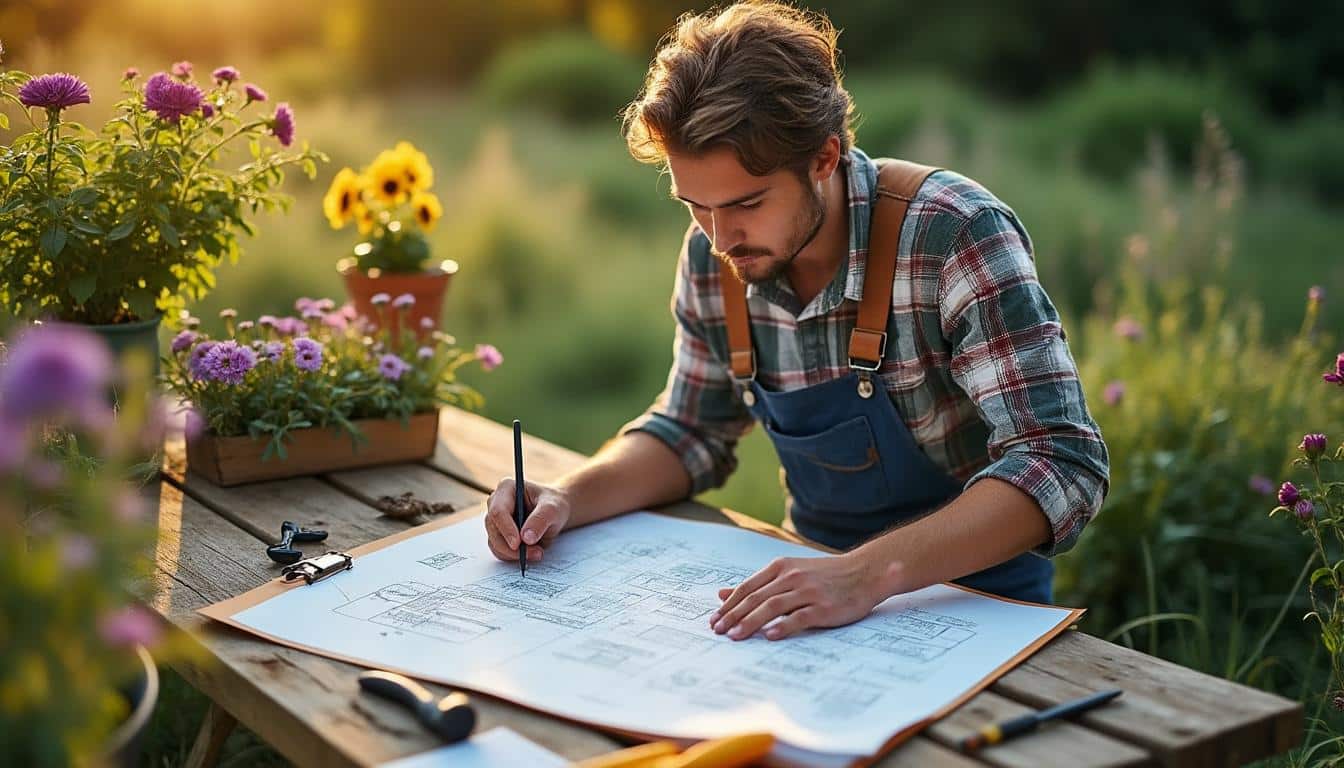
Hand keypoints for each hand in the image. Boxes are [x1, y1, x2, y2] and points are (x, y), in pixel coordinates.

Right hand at [484, 478, 571, 564]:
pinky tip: (531, 554)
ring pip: (495, 543)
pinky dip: (513, 557)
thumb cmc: (554, 504)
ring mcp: (495, 520)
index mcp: (506, 488)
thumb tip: (526, 538)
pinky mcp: (499, 535)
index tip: (518, 543)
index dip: (506, 529)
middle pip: (494, 529)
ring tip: (537, 553)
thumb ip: (540, 520)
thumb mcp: (553, 509)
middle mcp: (496, 503)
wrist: (555, 513)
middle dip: (512, 546)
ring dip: (514, 554)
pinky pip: (500, 551)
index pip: (498, 511)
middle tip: (535, 553)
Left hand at [710, 552, 897, 640]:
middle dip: (733, 616)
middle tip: (718, 631)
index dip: (729, 605)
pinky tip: (769, 636)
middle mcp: (792, 577)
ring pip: (772, 607)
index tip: (714, 620)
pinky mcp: (823, 607)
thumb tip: (721, 594)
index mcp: (781, 567)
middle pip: (756, 598)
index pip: (747, 587)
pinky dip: (782, 626)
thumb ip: (757, 584)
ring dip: (750, 622)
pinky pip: (799, 617)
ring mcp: (808, 591)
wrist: (864, 572)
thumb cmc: (823, 575)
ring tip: (735, 636)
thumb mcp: (788, 572)